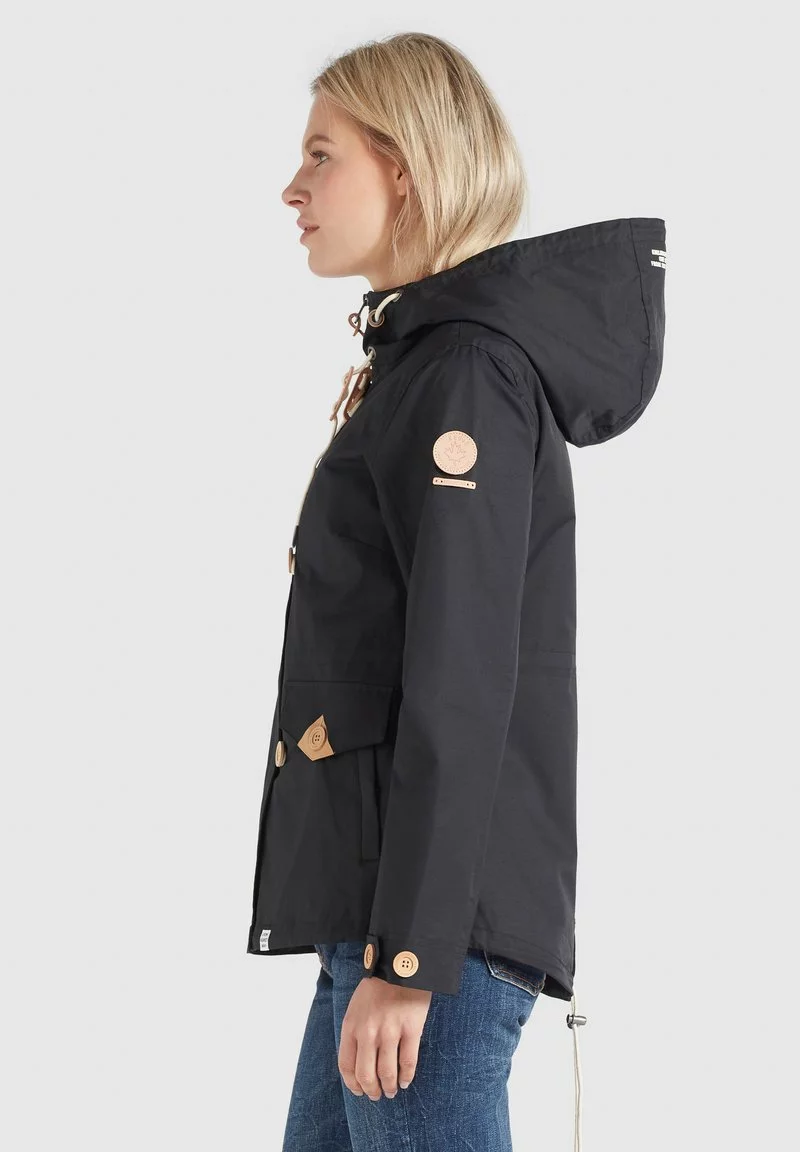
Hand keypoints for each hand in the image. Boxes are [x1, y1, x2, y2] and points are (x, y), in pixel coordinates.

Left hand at [338, 977, 432, 1099]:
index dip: (352, 1084)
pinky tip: (406, 1080)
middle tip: (377, 1095)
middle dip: (371, 1091)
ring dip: (390, 1087)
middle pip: (366, 1074)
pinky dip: (407, 1076)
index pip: (346, 1065)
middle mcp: (368, 1032)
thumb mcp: (355, 1007)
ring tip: (393, 1090)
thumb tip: (359, 1059)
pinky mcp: (411, 1029)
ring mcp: (390, 1031)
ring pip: (387, 1072)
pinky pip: (408, 1061)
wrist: (400, 965)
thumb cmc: (377, 987)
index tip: (359, 1091)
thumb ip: (355, 1032)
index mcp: (351, 1026)